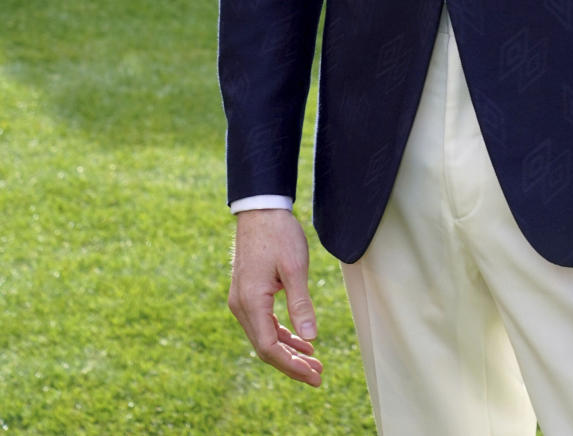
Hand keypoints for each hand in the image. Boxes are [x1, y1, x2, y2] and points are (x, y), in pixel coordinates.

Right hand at [228, 209, 322, 385]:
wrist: (261, 210)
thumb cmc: (278, 235)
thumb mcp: (294, 268)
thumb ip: (301, 304)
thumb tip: (310, 338)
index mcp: (251, 302)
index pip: (268, 348)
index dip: (291, 365)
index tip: (313, 374)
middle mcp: (241, 306)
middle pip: (265, 347)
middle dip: (292, 363)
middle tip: (318, 376)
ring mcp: (242, 300)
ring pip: (264, 337)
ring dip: (288, 350)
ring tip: (314, 362)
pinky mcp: (248, 294)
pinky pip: (264, 323)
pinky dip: (282, 334)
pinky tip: (301, 341)